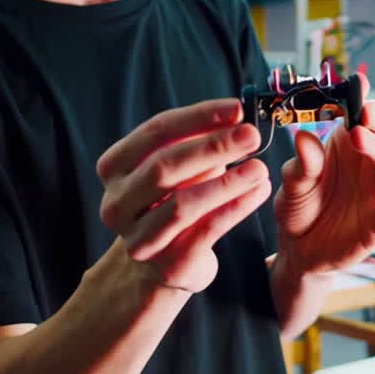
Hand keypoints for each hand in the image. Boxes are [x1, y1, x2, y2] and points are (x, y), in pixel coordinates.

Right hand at [96, 99, 272, 292]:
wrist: (165, 262)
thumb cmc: (175, 200)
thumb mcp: (181, 166)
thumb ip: (201, 139)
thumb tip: (237, 114)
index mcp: (115, 167)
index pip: (156, 132)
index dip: (198, 117)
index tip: (237, 108)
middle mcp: (117, 203)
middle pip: (164, 167)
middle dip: (212, 147)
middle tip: (251, 135)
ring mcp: (139, 238)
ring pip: (182, 205)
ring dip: (227, 182)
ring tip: (259, 168)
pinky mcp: (168, 265)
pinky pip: (205, 231)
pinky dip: (235, 208)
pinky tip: (258, 192)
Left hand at [273, 78, 374, 274]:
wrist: (300, 250)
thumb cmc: (300, 208)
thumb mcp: (293, 185)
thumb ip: (301, 165)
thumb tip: (303, 137)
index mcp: (346, 145)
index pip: (364, 114)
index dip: (364, 97)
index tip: (359, 83)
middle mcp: (367, 163)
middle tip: (359, 116)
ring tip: (362, 141)